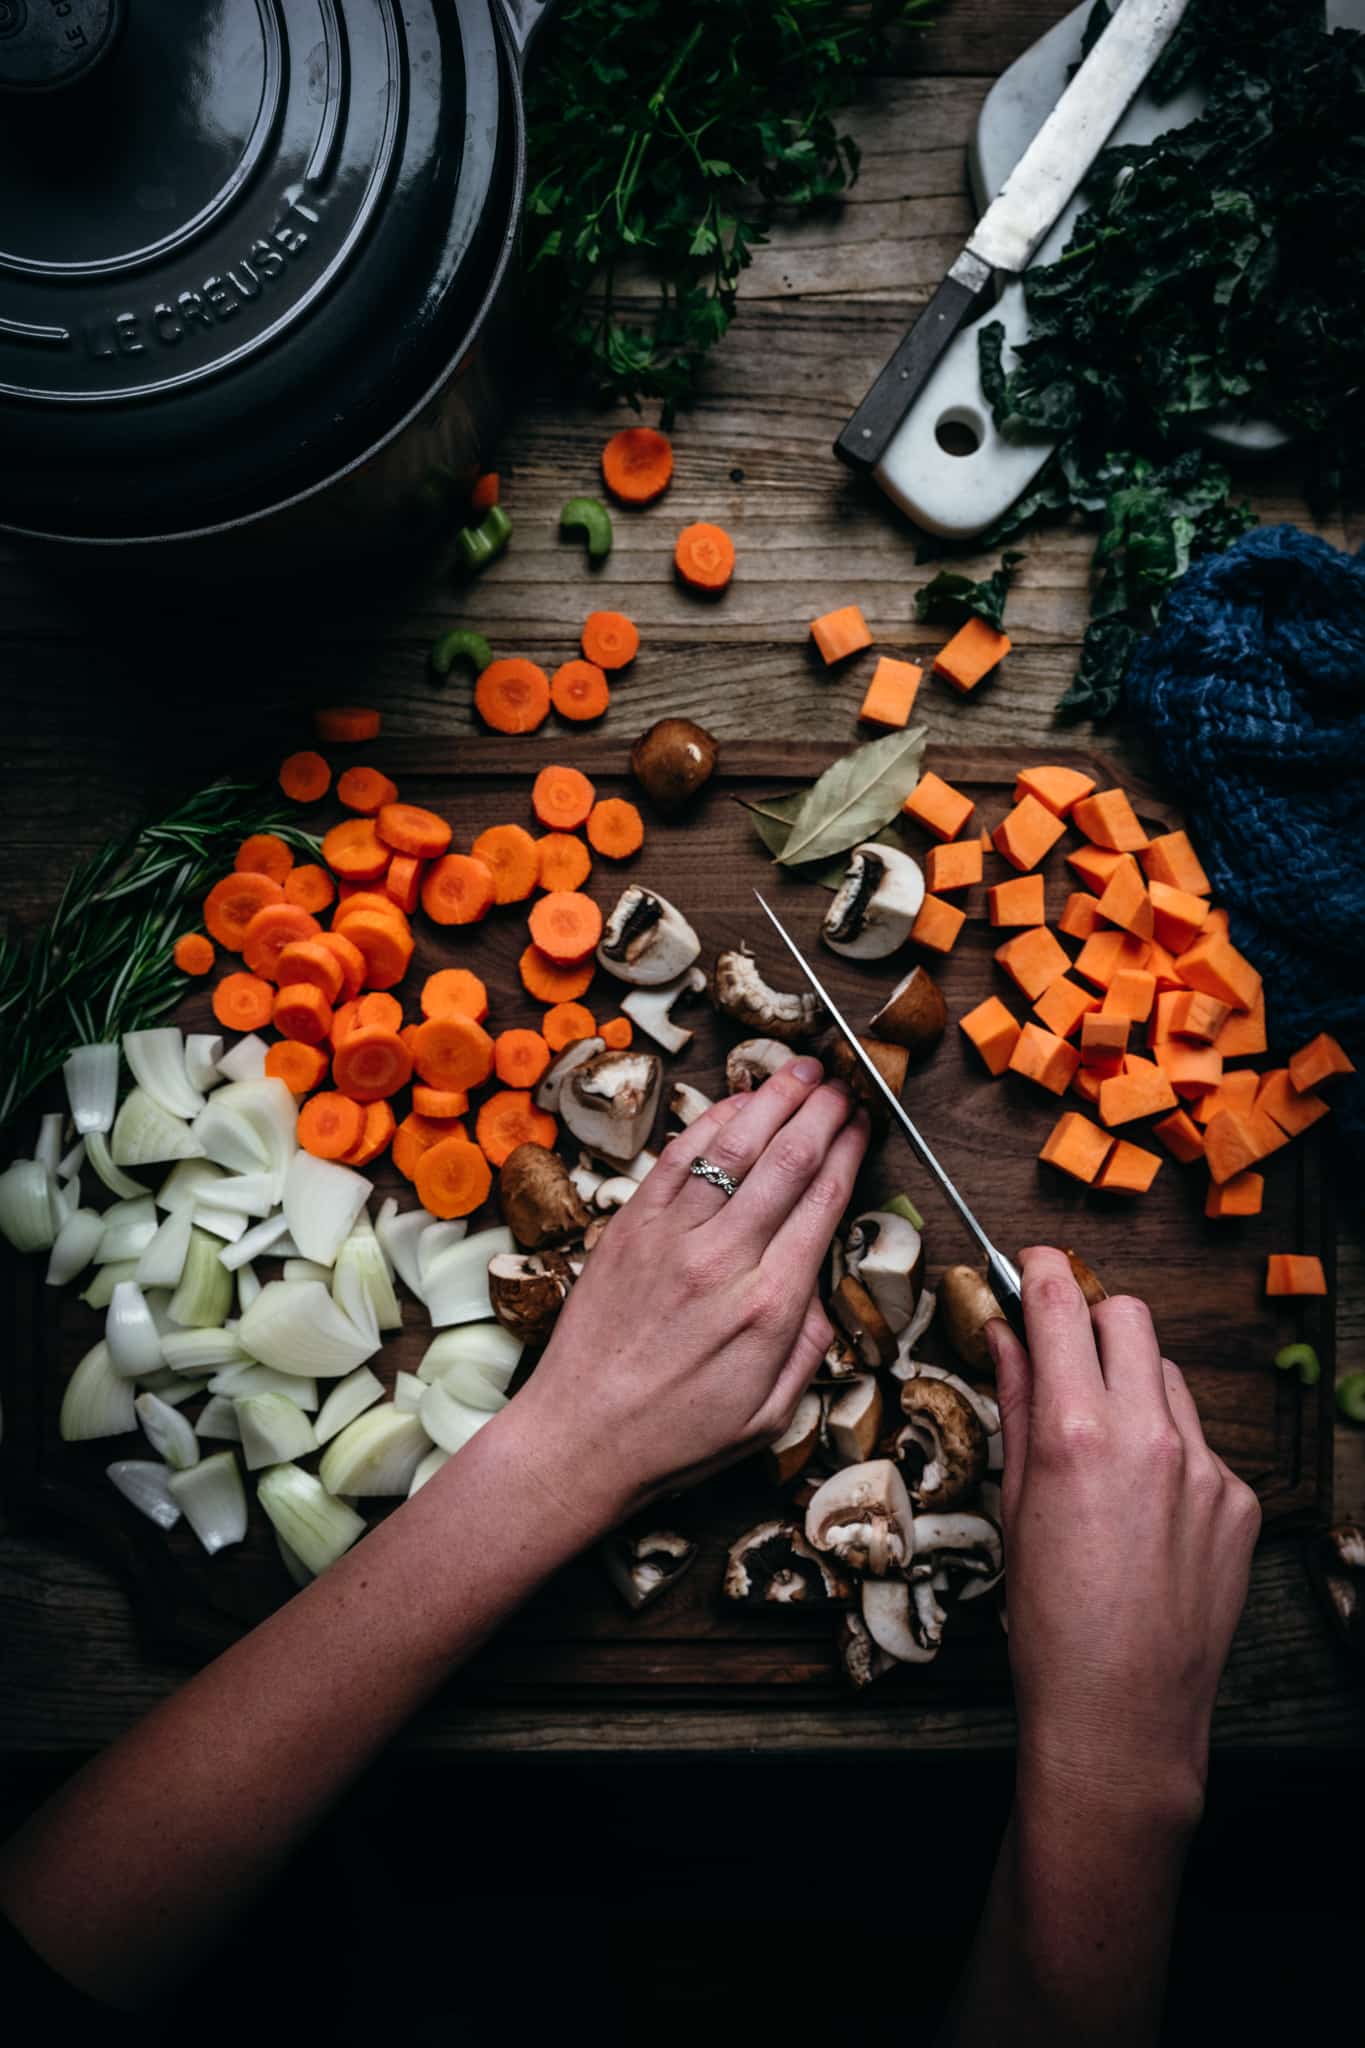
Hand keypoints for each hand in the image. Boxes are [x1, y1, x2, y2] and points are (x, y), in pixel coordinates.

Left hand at [503, 1058, 869, 1532]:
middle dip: (823, 1112)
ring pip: (733, 1146)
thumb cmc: (677, 1435)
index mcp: (769, 1308)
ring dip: (773, 1099)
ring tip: (801, 1071)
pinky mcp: (628, 1228)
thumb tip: (823, 1292)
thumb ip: (809, 1347)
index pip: (823, 1204)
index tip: (864, 1126)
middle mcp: (723, 1261)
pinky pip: (676, 1158)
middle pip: (787, 1161)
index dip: (849, 1153)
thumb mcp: (771, 1414)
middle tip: (844, 1085)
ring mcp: (671, 1238)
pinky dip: (711, 1121)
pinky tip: (735, 1103)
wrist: (580, 1436)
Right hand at [988, 1246, 1260, 1831]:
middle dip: (1094, 1316)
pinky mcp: (1239, 1502)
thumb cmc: (1048, 1619)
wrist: (1120, 1710)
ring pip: (1168, 1377)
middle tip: (1065, 1348)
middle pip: (1132, 1317)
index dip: (1042, 1269)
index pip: (1062, 1304)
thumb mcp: (1013, 1502)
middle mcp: (1149, 1436)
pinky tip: (1142, 1508)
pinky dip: (1168, 1452)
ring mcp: (1205, 1468)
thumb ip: (1018, 1405)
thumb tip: (1008, 1338)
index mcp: (1077, 1432)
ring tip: (1103, 1448)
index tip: (1032, 1263)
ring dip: (1133, 1385)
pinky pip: (1200, 1444)